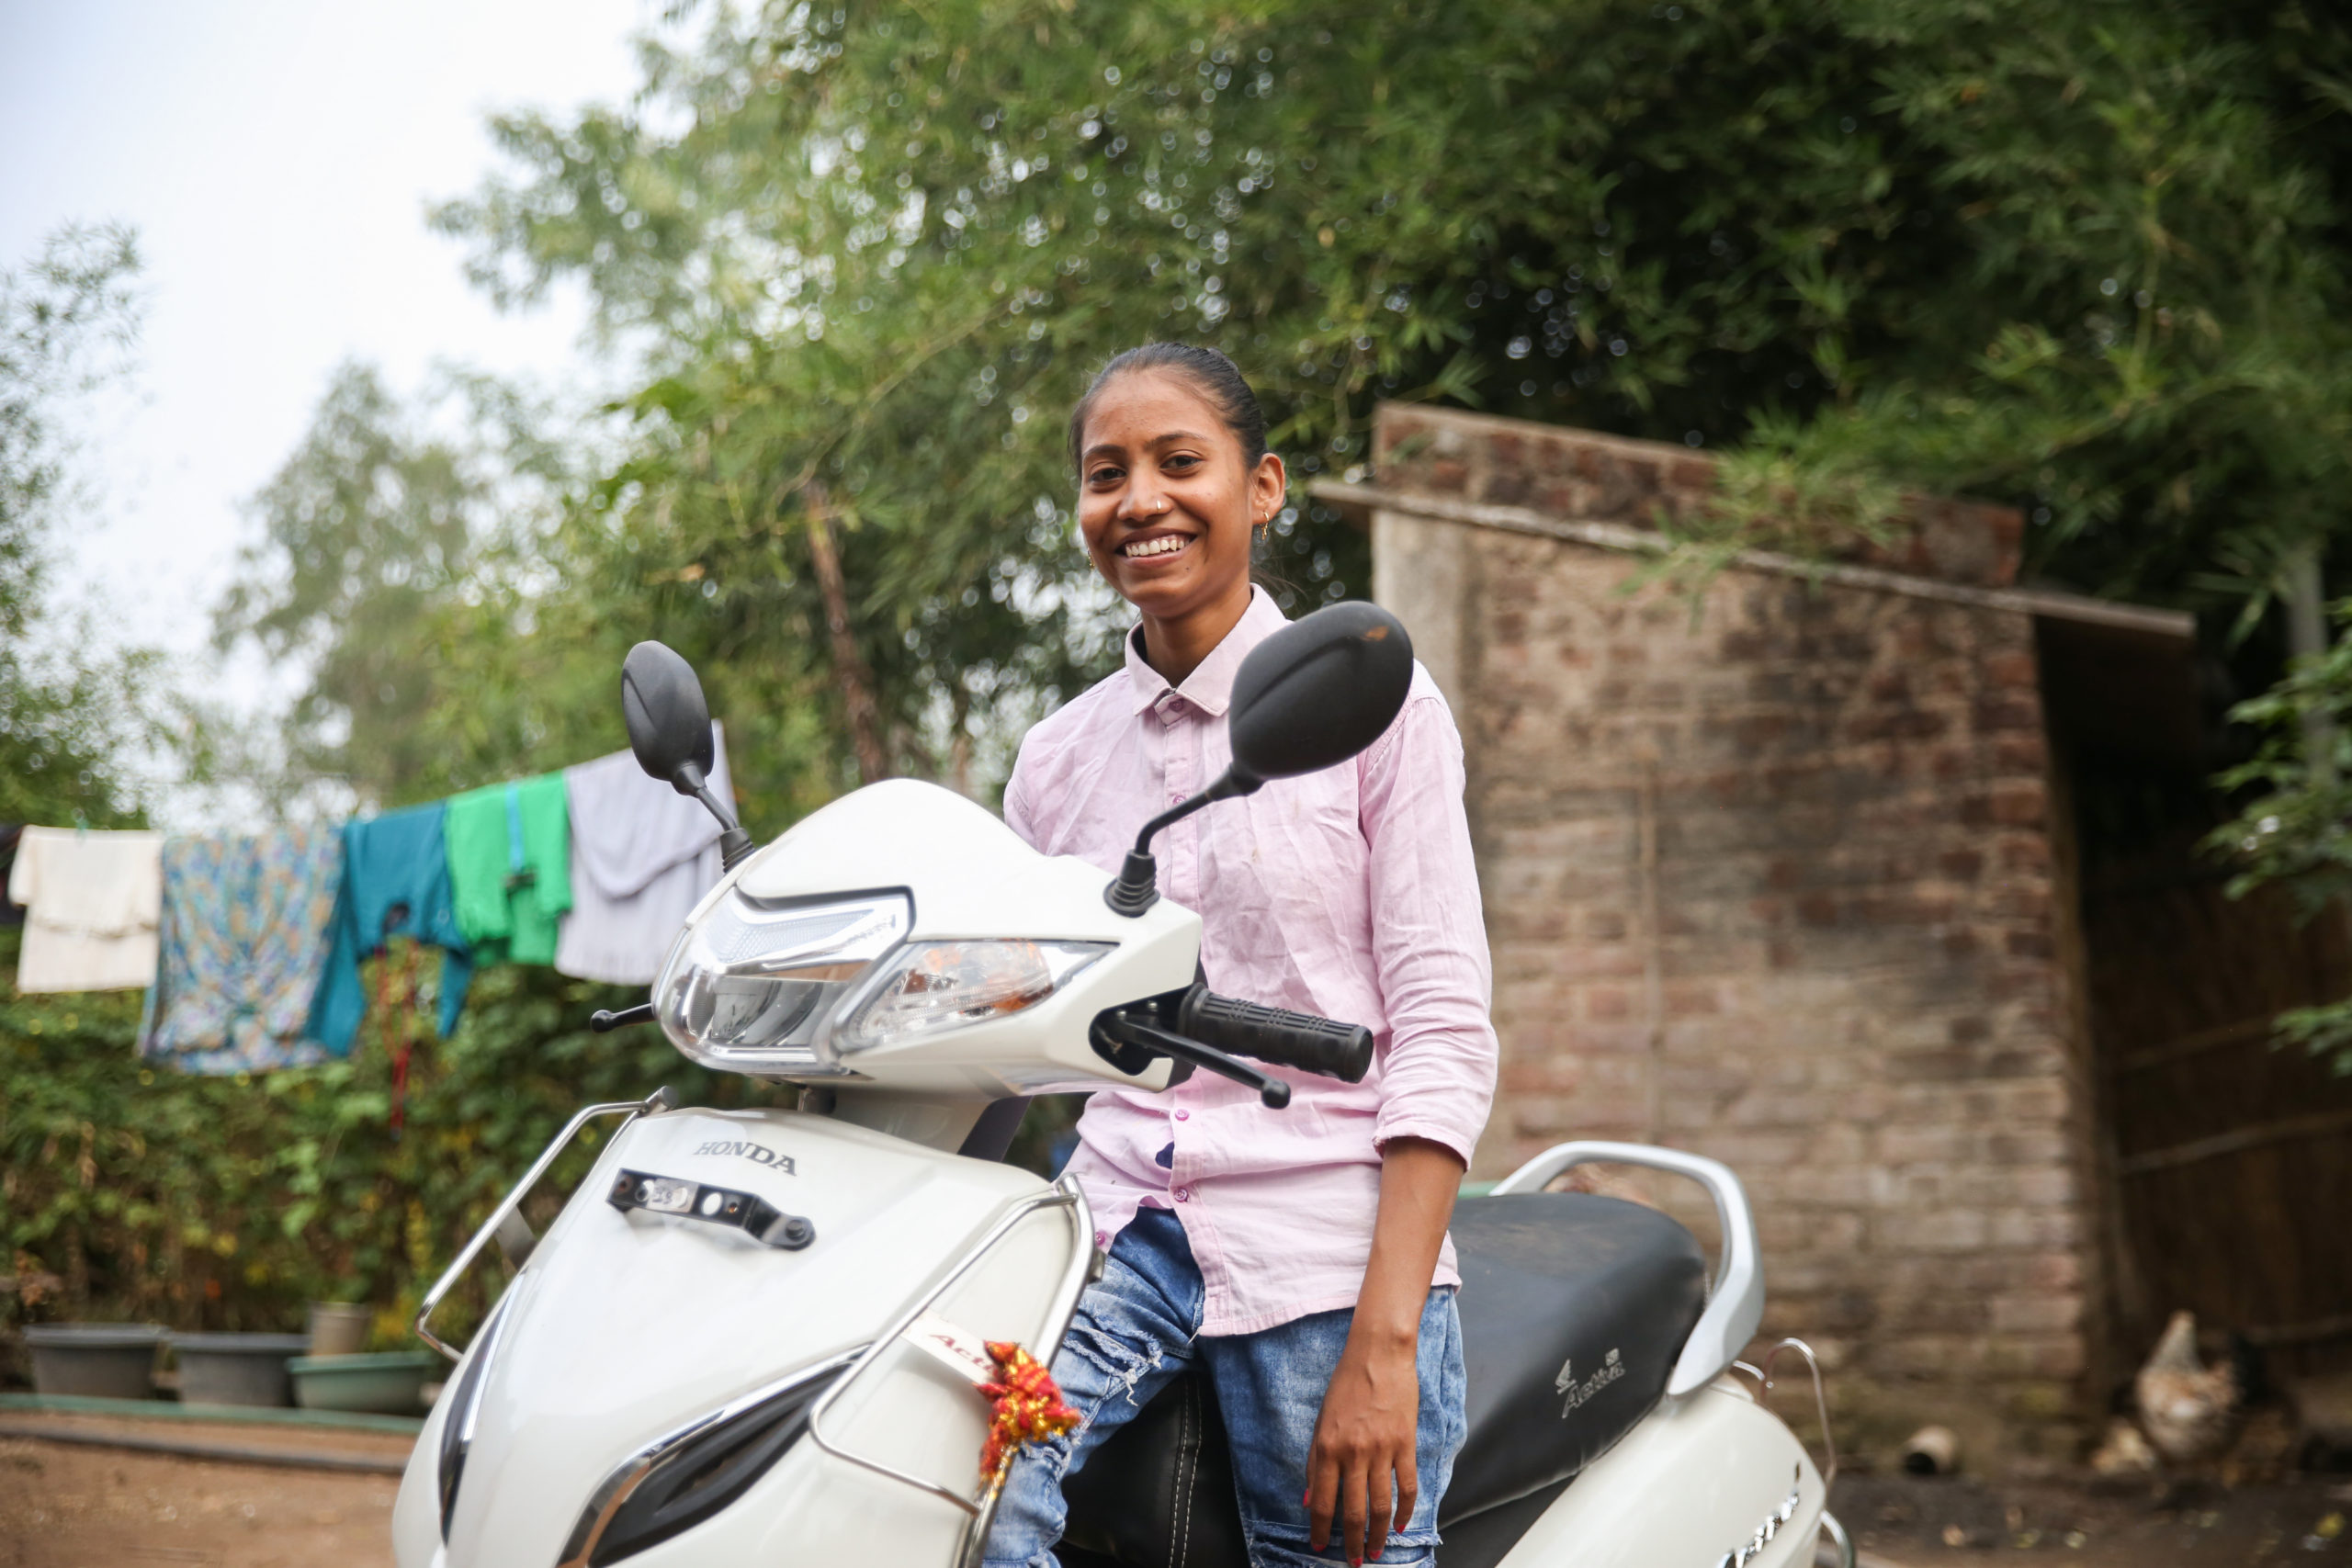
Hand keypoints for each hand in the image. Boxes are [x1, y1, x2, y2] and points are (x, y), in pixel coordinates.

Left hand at [1306, 1325, 1419, 1563]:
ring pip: (1381, 1505)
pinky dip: (1407, 1509)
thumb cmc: (1346, 1384)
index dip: (1321, 1528)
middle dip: (1352, 1542)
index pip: (1323, 1500)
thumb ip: (1316, 1462)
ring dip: (1379, 1534)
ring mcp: (1382, 1450)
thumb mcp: (1321, 1421)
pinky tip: (1403, 1524)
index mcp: (1327, 1447)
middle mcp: (1354, 1453)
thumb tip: (1311, 1498)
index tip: (1319, 1546)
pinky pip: (1408, 1486)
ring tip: (1377, 1551)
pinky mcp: (1406, 1444)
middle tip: (1355, 1561)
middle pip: (1353, 1510)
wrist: (1379, 1355)